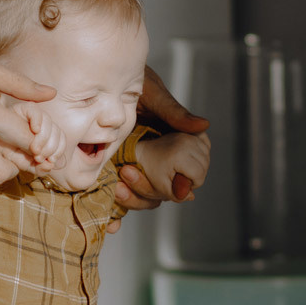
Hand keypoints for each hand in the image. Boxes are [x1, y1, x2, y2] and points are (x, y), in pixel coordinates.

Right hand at [20, 106, 66, 170]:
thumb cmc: (5, 153)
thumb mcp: (24, 163)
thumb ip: (39, 167)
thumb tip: (51, 165)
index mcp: (44, 135)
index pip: (60, 140)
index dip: (58, 151)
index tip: (50, 161)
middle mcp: (40, 123)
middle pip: (57, 131)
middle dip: (51, 147)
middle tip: (39, 157)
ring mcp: (31, 114)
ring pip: (49, 122)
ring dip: (44, 139)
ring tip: (33, 150)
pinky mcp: (22, 108)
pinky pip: (36, 111)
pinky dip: (38, 121)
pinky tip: (34, 130)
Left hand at [114, 64, 209, 211]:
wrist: (101, 79)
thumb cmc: (132, 80)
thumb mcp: (154, 94)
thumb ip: (175, 113)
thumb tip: (204, 126)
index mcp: (172, 145)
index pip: (183, 176)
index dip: (178, 186)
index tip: (173, 188)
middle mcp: (156, 160)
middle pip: (160, 192)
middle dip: (146, 191)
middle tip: (126, 176)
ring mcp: (133, 166)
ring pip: (141, 197)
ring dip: (130, 201)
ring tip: (115, 190)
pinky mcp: (111, 170)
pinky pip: (115, 197)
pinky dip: (114, 213)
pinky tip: (111, 225)